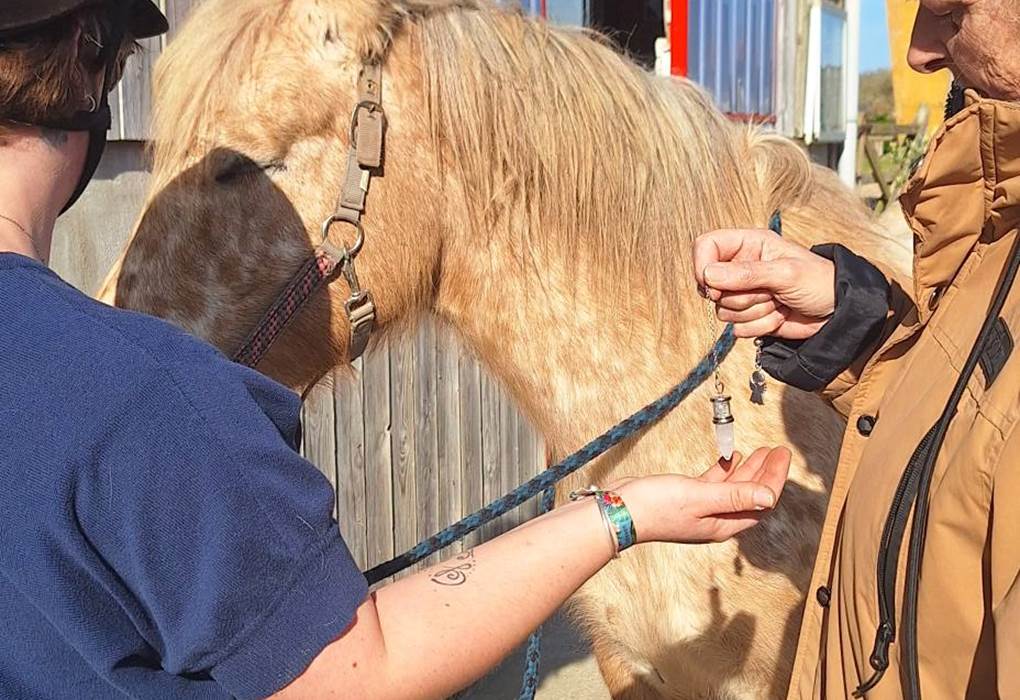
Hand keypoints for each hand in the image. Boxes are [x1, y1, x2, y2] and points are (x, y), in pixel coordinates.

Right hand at [619, 447, 790, 543]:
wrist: (620, 511)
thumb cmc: (655, 508)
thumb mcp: (699, 496)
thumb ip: (734, 495)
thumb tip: (769, 496)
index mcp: (722, 524)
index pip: (760, 502)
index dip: (774, 478)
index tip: (782, 455)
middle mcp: (715, 519)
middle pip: (750, 495)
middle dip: (766, 472)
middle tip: (778, 450)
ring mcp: (701, 509)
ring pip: (734, 488)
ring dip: (748, 470)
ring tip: (761, 452)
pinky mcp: (687, 498)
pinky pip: (715, 484)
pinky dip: (726, 471)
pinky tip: (730, 458)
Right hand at [692, 229, 835, 339]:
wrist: (838, 312)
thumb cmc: (819, 281)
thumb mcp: (785, 273)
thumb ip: (746, 274)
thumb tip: (708, 275)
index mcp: (748, 244)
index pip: (706, 246)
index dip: (703, 266)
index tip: (713, 286)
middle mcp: (741, 267)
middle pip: (712, 285)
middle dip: (742, 296)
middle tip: (770, 292)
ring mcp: (743, 293)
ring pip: (723, 310)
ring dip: (754, 312)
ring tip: (778, 302)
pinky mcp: (748, 317)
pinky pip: (736, 328)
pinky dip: (759, 326)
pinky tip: (778, 316)